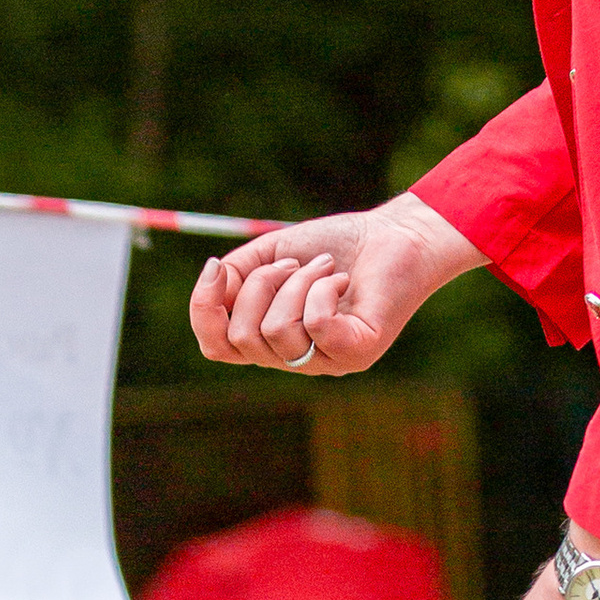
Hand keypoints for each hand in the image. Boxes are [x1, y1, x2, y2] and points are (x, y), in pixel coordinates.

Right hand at [190, 192, 481, 377]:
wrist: (395, 236)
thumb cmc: (335, 247)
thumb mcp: (271, 253)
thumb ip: (234, 274)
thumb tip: (212, 284)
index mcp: (270, 340)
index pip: (217, 347)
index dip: (204, 310)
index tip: (218, 267)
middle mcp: (295, 359)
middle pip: (242, 338)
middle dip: (259, 285)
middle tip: (294, 262)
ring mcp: (327, 362)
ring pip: (277, 332)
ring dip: (296, 283)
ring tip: (324, 268)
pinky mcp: (357, 354)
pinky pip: (315, 327)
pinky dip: (322, 291)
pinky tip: (341, 282)